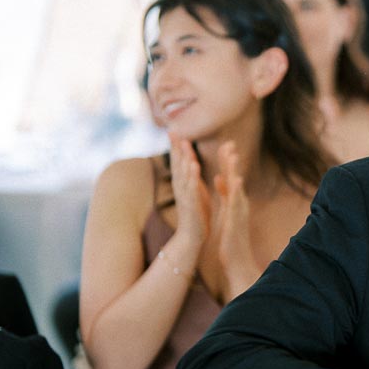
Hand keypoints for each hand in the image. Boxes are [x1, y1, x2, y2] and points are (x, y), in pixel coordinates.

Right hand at [168, 136, 209, 250]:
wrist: (192, 237)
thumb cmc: (196, 214)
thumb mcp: (194, 192)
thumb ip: (192, 178)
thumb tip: (191, 164)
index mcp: (183, 185)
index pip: (178, 162)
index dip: (176, 147)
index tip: (173, 131)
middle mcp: (181, 188)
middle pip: (177, 165)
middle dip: (175, 148)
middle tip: (172, 131)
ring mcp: (185, 196)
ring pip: (183, 174)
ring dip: (184, 158)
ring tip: (185, 144)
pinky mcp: (192, 204)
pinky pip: (192, 188)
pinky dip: (192, 175)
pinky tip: (194, 165)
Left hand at [215, 141, 258, 293]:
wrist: (236, 259)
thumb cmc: (231, 236)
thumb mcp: (226, 211)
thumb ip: (224, 193)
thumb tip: (220, 177)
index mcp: (233, 200)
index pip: (230, 176)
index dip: (227, 160)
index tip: (224, 143)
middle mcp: (238, 202)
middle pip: (235, 177)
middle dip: (231, 160)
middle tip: (229, 142)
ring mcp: (239, 211)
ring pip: (237, 187)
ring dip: (235, 170)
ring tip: (233, 155)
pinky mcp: (236, 220)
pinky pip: (236, 203)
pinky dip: (235, 190)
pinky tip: (234, 180)